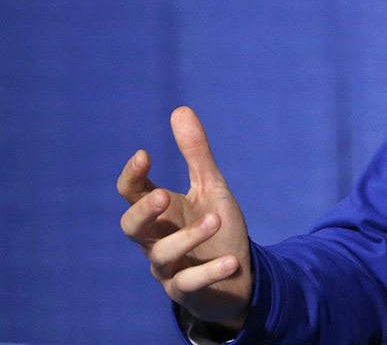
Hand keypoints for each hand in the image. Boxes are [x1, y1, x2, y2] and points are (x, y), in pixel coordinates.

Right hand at [117, 106, 252, 329]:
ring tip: (216, 219)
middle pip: (132, 227)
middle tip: (163, 195)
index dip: (132, 177)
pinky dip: (210, 272)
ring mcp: (169, 268)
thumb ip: (196, 154)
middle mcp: (157, 240)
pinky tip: (232, 261)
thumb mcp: (211, 187)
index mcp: (160, 213)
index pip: (132, 194)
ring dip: (188, 237)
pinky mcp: (188, 291)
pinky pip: (190, 284)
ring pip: (162, 256)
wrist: (239, 275)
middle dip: (144, 212)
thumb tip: (180, 109)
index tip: (144, 154)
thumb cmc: (217, 228)